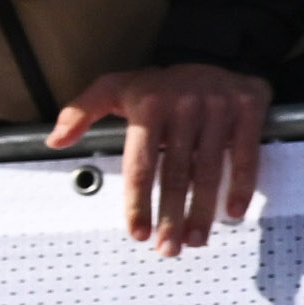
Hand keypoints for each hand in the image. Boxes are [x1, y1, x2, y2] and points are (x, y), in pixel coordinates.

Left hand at [49, 63, 267, 257]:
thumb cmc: (159, 85)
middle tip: (168, 248)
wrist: (211, 56)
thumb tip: (54, 141)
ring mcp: (218, 106)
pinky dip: (242, 185)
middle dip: (171, 216)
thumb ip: (80, 112)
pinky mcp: (248, 108)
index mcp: (148, 103)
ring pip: (209, 169)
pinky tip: (233, 212)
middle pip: (175, 173)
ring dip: (203, 211)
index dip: (138, 202)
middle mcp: (183, 104)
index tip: (137, 233)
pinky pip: (245, 154)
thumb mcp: (114, 88)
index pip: (141, 164)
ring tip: (196, 240)